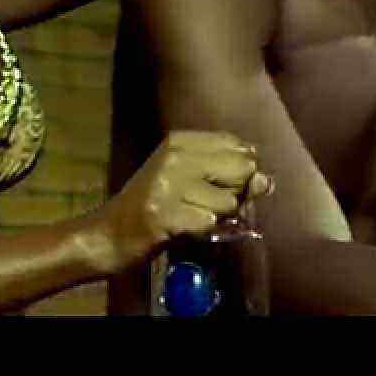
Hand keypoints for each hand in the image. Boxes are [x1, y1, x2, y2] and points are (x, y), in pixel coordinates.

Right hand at [98, 130, 272, 271]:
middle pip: (241, 169)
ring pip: (228, 201)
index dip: (239, 170)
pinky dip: (203, 231)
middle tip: (205, 204)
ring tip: (189, 217)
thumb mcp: (186, 178)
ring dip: (216, 217)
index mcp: (179, 140)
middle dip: (235, 193)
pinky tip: (183, 229)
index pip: (237, 145)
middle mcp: (175, 156)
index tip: (216, 183)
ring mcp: (168, 185)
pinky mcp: (165, 216)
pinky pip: (209, 223)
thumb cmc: (150, 205)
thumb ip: (227, 174)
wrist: (107, 235)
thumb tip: (267, 181)